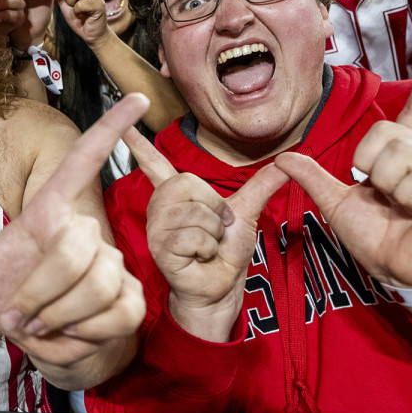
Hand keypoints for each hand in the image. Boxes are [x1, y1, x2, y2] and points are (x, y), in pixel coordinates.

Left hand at [0, 94, 150, 369]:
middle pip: (73, 255)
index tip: (139, 97)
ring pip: (95, 289)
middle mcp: (86, 231)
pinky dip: (81, 337)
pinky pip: (112, 317)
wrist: (35, 338)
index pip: (83, 162)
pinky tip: (67, 335)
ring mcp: (115, 265)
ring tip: (41, 323)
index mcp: (50, 213)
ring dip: (57, 318)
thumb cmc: (3, 292)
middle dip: (38, 295)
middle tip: (19, 315)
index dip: (110, 129)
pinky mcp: (132, 300)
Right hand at [125, 127, 288, 341]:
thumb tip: (287, 161)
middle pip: (187, 183)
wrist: (222, 287)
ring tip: (207, 245)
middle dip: (214, 207)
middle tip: (216, 228)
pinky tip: (200, 257)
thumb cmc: (225, 253)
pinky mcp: (159, 248)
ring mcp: (156, 228)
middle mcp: (159, 208)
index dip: (137, 144)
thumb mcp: (246, 212)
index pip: (153, 163)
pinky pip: (191, 236)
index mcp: (175, 195)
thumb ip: (263, 184)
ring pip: (192, 213)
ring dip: (213, 232)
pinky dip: (207, 248)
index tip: (123, 126)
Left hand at [274, 52, 411, 290]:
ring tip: (400, 205)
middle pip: (387, 132)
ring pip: (401, 153)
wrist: (402, 273)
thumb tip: (284, 159)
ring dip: (387, 184)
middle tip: (380, 192)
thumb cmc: (380, 241)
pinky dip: (407, 197)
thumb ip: (315, 178)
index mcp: (406, 159)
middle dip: (369, 164)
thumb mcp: (339, 204)